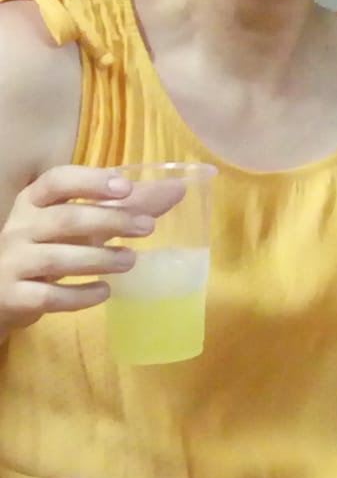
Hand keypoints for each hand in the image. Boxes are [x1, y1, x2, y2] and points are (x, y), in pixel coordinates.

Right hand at [0, 166, 152, 336]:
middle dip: (109, 221)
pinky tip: (105, 291)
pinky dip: (79, 295)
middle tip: (147, 227)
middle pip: (64, 219)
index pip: (56, 180)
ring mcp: (13, 262)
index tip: (125, 187)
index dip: (90, 181)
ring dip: (100, 259)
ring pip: (56, 258)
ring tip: (131, 260)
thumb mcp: (82, 223)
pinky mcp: (13, 296)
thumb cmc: (50, 247)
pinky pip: (47, 296)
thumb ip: (127, 206)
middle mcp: (19, 228)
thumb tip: (178, 188)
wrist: (3, 291)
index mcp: (35, 202)